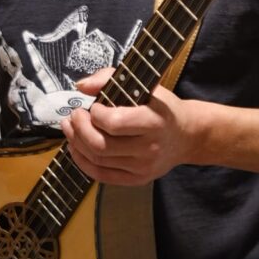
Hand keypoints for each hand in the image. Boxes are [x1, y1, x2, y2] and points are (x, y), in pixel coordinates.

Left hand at [60, 69, 195, 184]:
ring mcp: (143, 167)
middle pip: (101, 145)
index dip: (96, 114)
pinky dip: (83, 162)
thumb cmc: (162, 108)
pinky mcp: (137, 179)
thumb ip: (110, 78)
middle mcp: (149, 148)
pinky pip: (102, 175)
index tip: (93, 106)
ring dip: (76, 143)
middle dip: (80, 129)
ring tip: (71, 128)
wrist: (186, 136)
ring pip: (98, 160)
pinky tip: (76, 148)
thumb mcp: (145, 85)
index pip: (115, 123)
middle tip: (74, 116)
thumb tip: (81, 86)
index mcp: (154, 122)